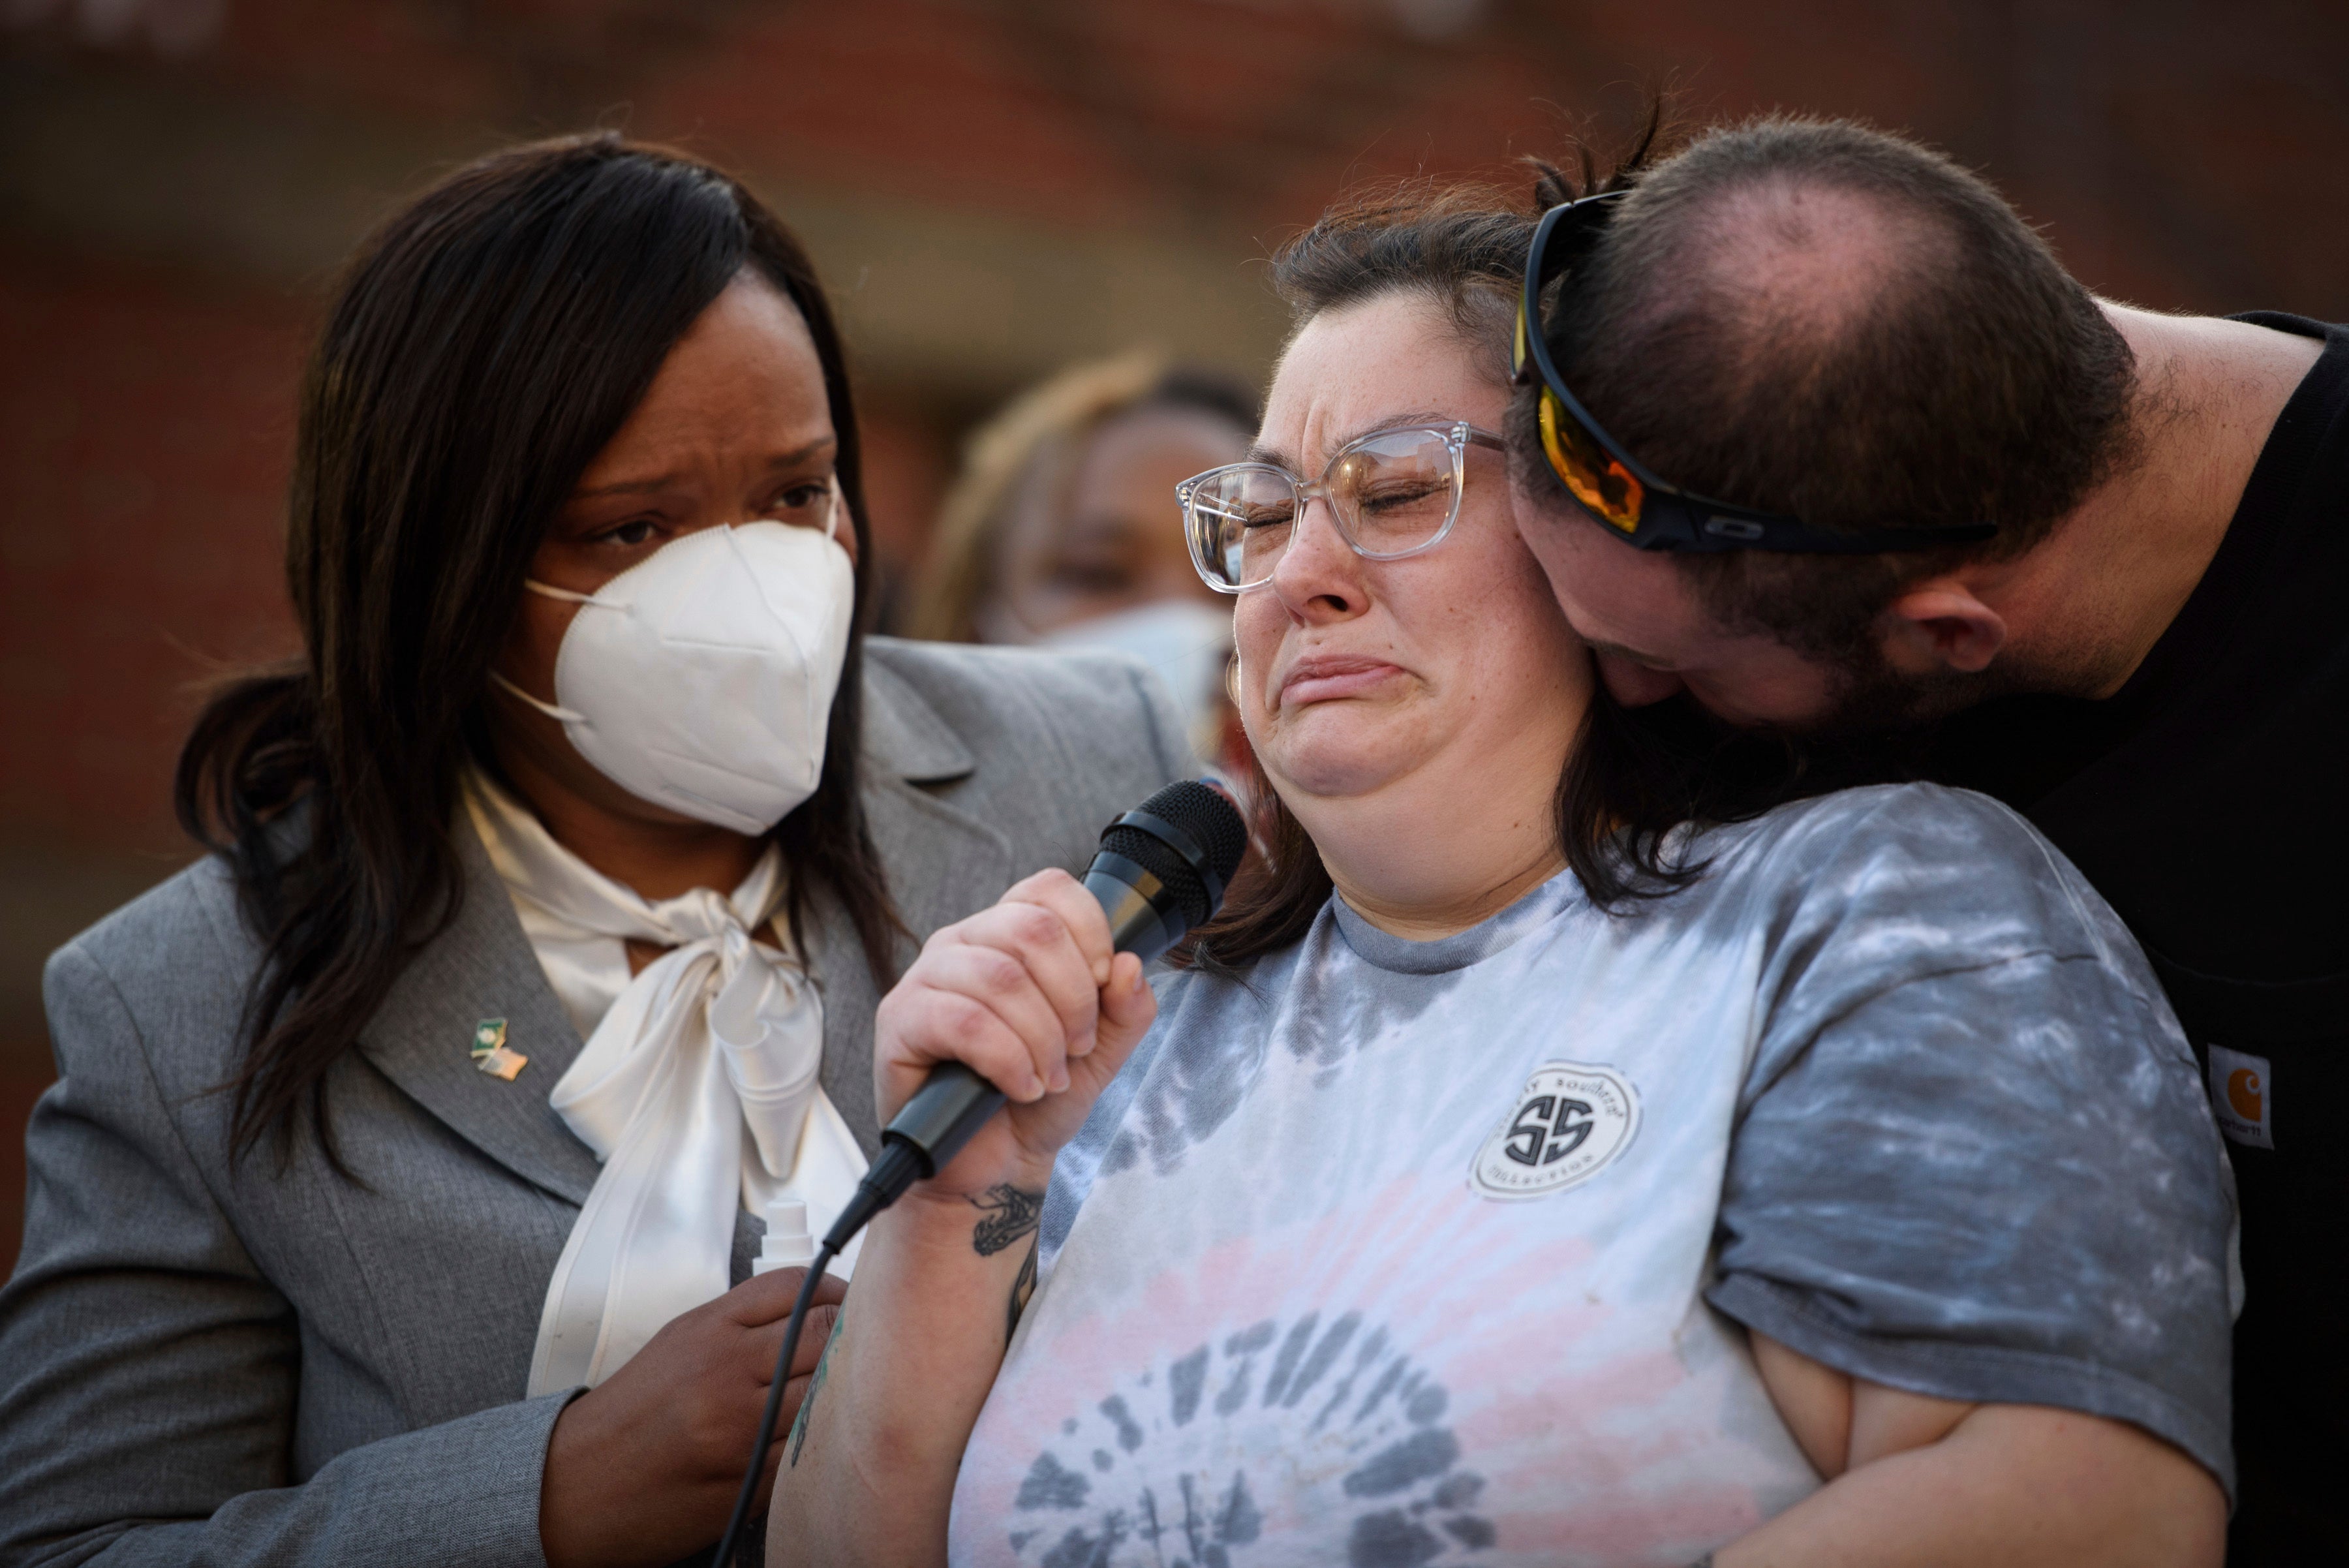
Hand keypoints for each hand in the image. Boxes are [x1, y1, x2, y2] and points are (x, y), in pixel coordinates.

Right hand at [539, 1265, 847, 1567]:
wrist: (577, 1486)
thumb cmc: (635, 1413)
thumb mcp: (680, 1343)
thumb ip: (745, 1321)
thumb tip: (817, 1305)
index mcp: (707, 1330)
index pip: (796, 1287)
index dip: (838, 1289)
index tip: (853, 1300)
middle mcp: (725, 1373)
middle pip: (825, 1333)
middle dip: (854, 1335)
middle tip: (867, 1344)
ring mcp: (739, 1430)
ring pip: (828, 1393)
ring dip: (847, 1391)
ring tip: (853, 1390)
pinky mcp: (749, 1483)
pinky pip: (811, 1451)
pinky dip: (823, 1442)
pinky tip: (822, 1436)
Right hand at [872, 868, 1158, 1197]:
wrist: (996, 1166)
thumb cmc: (1038, 1099)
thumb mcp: (1101, 1053)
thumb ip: (1127, 1009)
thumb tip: (1128, 967)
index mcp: (1008, 934)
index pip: (1049, 888)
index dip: (1089, 930)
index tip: (1103, 983)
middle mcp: (963, 943)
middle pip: (1031, 930)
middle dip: (1073, 998)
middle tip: (1077, 1048)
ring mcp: (926, 978)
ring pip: (1000, 977)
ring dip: (1041, 1038)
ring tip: (1047, 1077)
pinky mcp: (900, 1021)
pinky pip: (964, 1021)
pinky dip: (1007, 1060)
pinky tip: (1019, 1086)